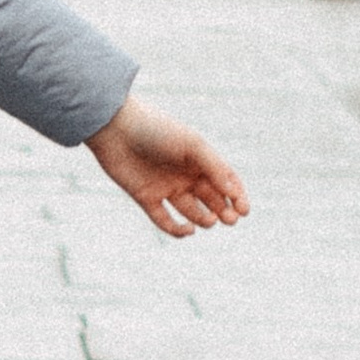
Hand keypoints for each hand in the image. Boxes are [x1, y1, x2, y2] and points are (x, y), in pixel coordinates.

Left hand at [86, 93, 249, 238]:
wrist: (115, 128)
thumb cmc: (156, 130)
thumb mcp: (191, 144)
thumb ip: (214, 167)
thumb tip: (233, 192)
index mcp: (200, 159)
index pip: (226, 182)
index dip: (238, 197)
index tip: (244, 210)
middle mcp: (185, 175)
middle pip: (213, 200)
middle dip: (225, 212)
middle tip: (229, 219)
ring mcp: (166, 187)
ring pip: (192, 212)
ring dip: (204, 220)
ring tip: (209, 220)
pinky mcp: (147, 198)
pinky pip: (165, 220)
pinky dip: (177, 230)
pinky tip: (187, 230)